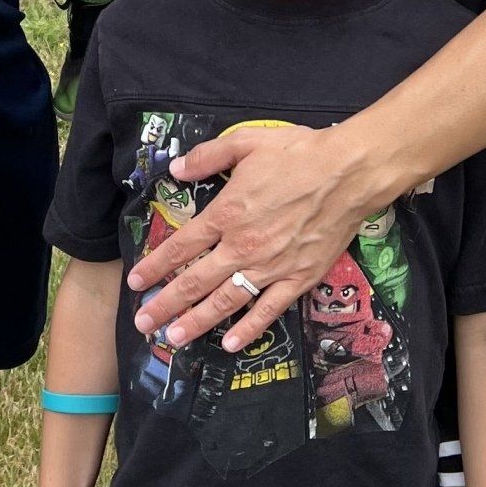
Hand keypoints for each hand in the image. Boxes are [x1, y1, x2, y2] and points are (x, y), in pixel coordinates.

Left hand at [125, 117, 404, 349]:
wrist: (350, 173)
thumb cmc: (298, 154)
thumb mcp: (246, 142)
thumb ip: (207, 156)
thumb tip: (174, 169)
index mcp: (227, 214)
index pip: (182, 246)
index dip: (156, 266)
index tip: (136, 282)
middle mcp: (243, 246)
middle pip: (196, 281)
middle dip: (166, 305)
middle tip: (143, 323)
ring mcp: (271, 267)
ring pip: (226, 301)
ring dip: (197, 322)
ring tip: (173, 338)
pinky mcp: (299, 279)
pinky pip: (269, 310)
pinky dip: (248, 329)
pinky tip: (230, 344)